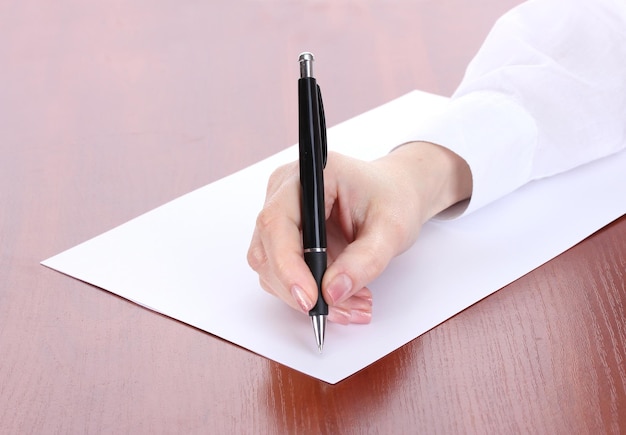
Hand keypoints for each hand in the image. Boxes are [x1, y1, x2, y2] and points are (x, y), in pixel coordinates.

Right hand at [247, 142, 471, 323]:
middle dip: (300, 288)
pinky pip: (284, 272)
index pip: (277, 221)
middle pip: (268, 249)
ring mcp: (281, 213)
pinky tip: (343, 297)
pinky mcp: (285, 235)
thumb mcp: (392, 229)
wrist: (395, 194)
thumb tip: (332, 292)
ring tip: (353, 305)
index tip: (310, 299)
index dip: (287, 265)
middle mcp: (285, 190)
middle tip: (342, 311)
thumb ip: (364, 260)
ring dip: (307, 296)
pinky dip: (310, 292)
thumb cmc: (394, 199)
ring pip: (271, 267)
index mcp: (311, 174)